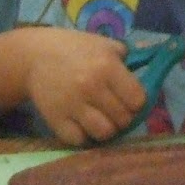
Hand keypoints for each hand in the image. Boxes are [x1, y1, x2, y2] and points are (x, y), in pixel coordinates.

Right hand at [23, 27, 145, 146]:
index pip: (137, 99)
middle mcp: (91, 87)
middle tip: (115, 110)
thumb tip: (150, 70)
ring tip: (102, 120)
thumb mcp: (103, 44)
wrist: (34, 56)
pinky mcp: (56, 120)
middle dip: (123, 116)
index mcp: (107, 66)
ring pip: (104, 133)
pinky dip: (84, 136)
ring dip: (107, 129)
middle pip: (123, 119)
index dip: (136, 102)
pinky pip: (79, 140)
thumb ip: (126, 58)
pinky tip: (83, 124)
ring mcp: (73, 106)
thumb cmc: (74, 48)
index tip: (130, 100)